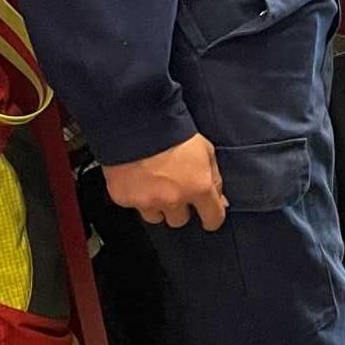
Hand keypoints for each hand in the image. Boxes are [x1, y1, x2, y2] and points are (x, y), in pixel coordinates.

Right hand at [107, 135, 227, 231]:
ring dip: (156, 205)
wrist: (137, 123)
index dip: (212, 218)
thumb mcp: (206, 150)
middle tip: (173, 189)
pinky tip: (136, 178)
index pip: (213, 218)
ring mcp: (147, 202)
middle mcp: (173, 200)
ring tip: (152, 185)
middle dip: (179, 208)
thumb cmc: (173, 132)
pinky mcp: (124, 199)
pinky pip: (133, 205)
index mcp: (198, 187)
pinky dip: (134, 196)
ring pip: (155, 217)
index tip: (208, 217)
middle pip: (180, 221)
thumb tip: (220, 199)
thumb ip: (214, 178)